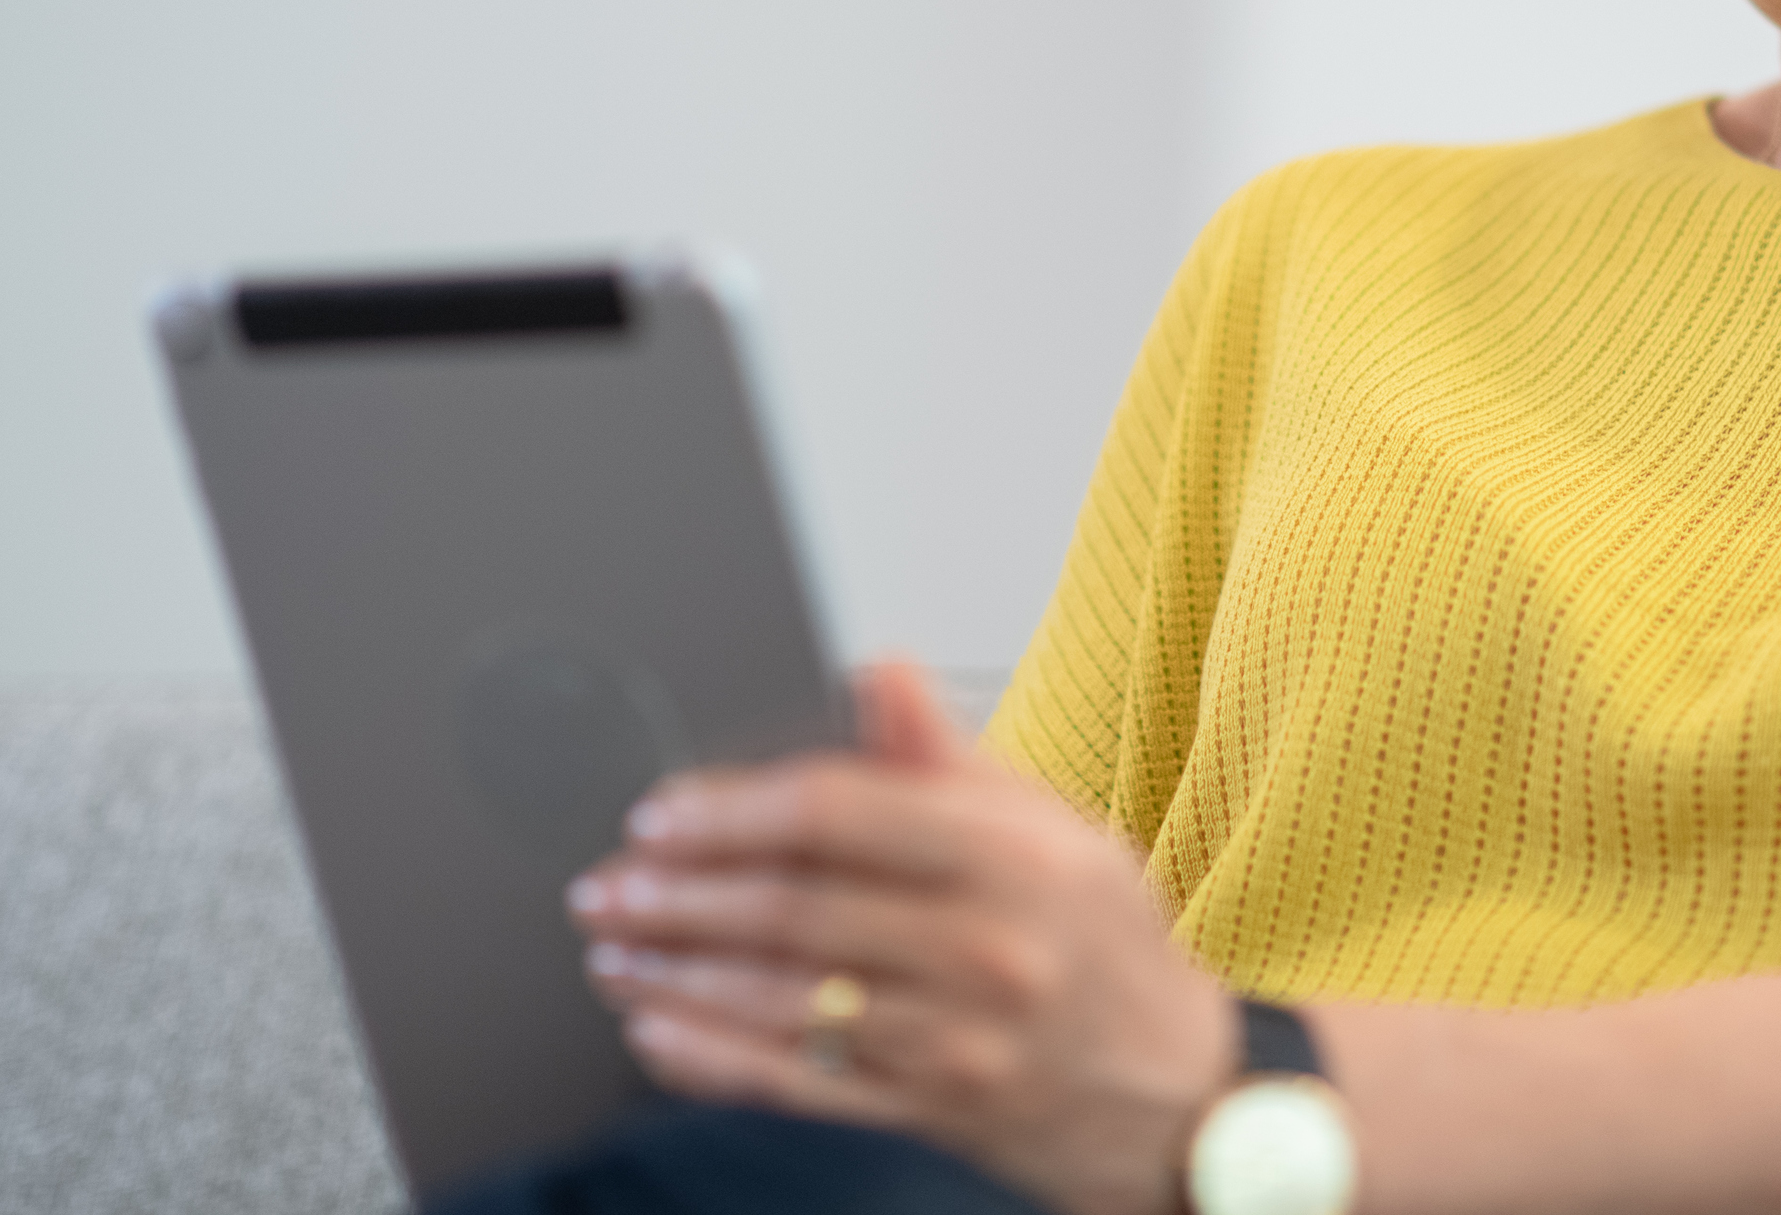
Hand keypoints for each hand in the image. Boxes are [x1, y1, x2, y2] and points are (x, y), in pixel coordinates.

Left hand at [569, 659, 1235, 1214]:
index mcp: (1014, 855)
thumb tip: (879, 670)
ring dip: (674, 974)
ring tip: (614, 949)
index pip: (839, 813)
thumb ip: (947, 755)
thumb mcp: (1052, 824)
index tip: (664, 814)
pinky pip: (794, 1085)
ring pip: (780, 1001)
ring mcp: (956, 1040)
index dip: (733, 811)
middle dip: (677, 897)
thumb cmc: (1102, 938)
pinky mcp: (928, 1110)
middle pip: (794, 911)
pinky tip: (656, 1028)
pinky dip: (710, 1057)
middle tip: (607, 886)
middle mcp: (987, 947)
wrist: (1173, 1089)